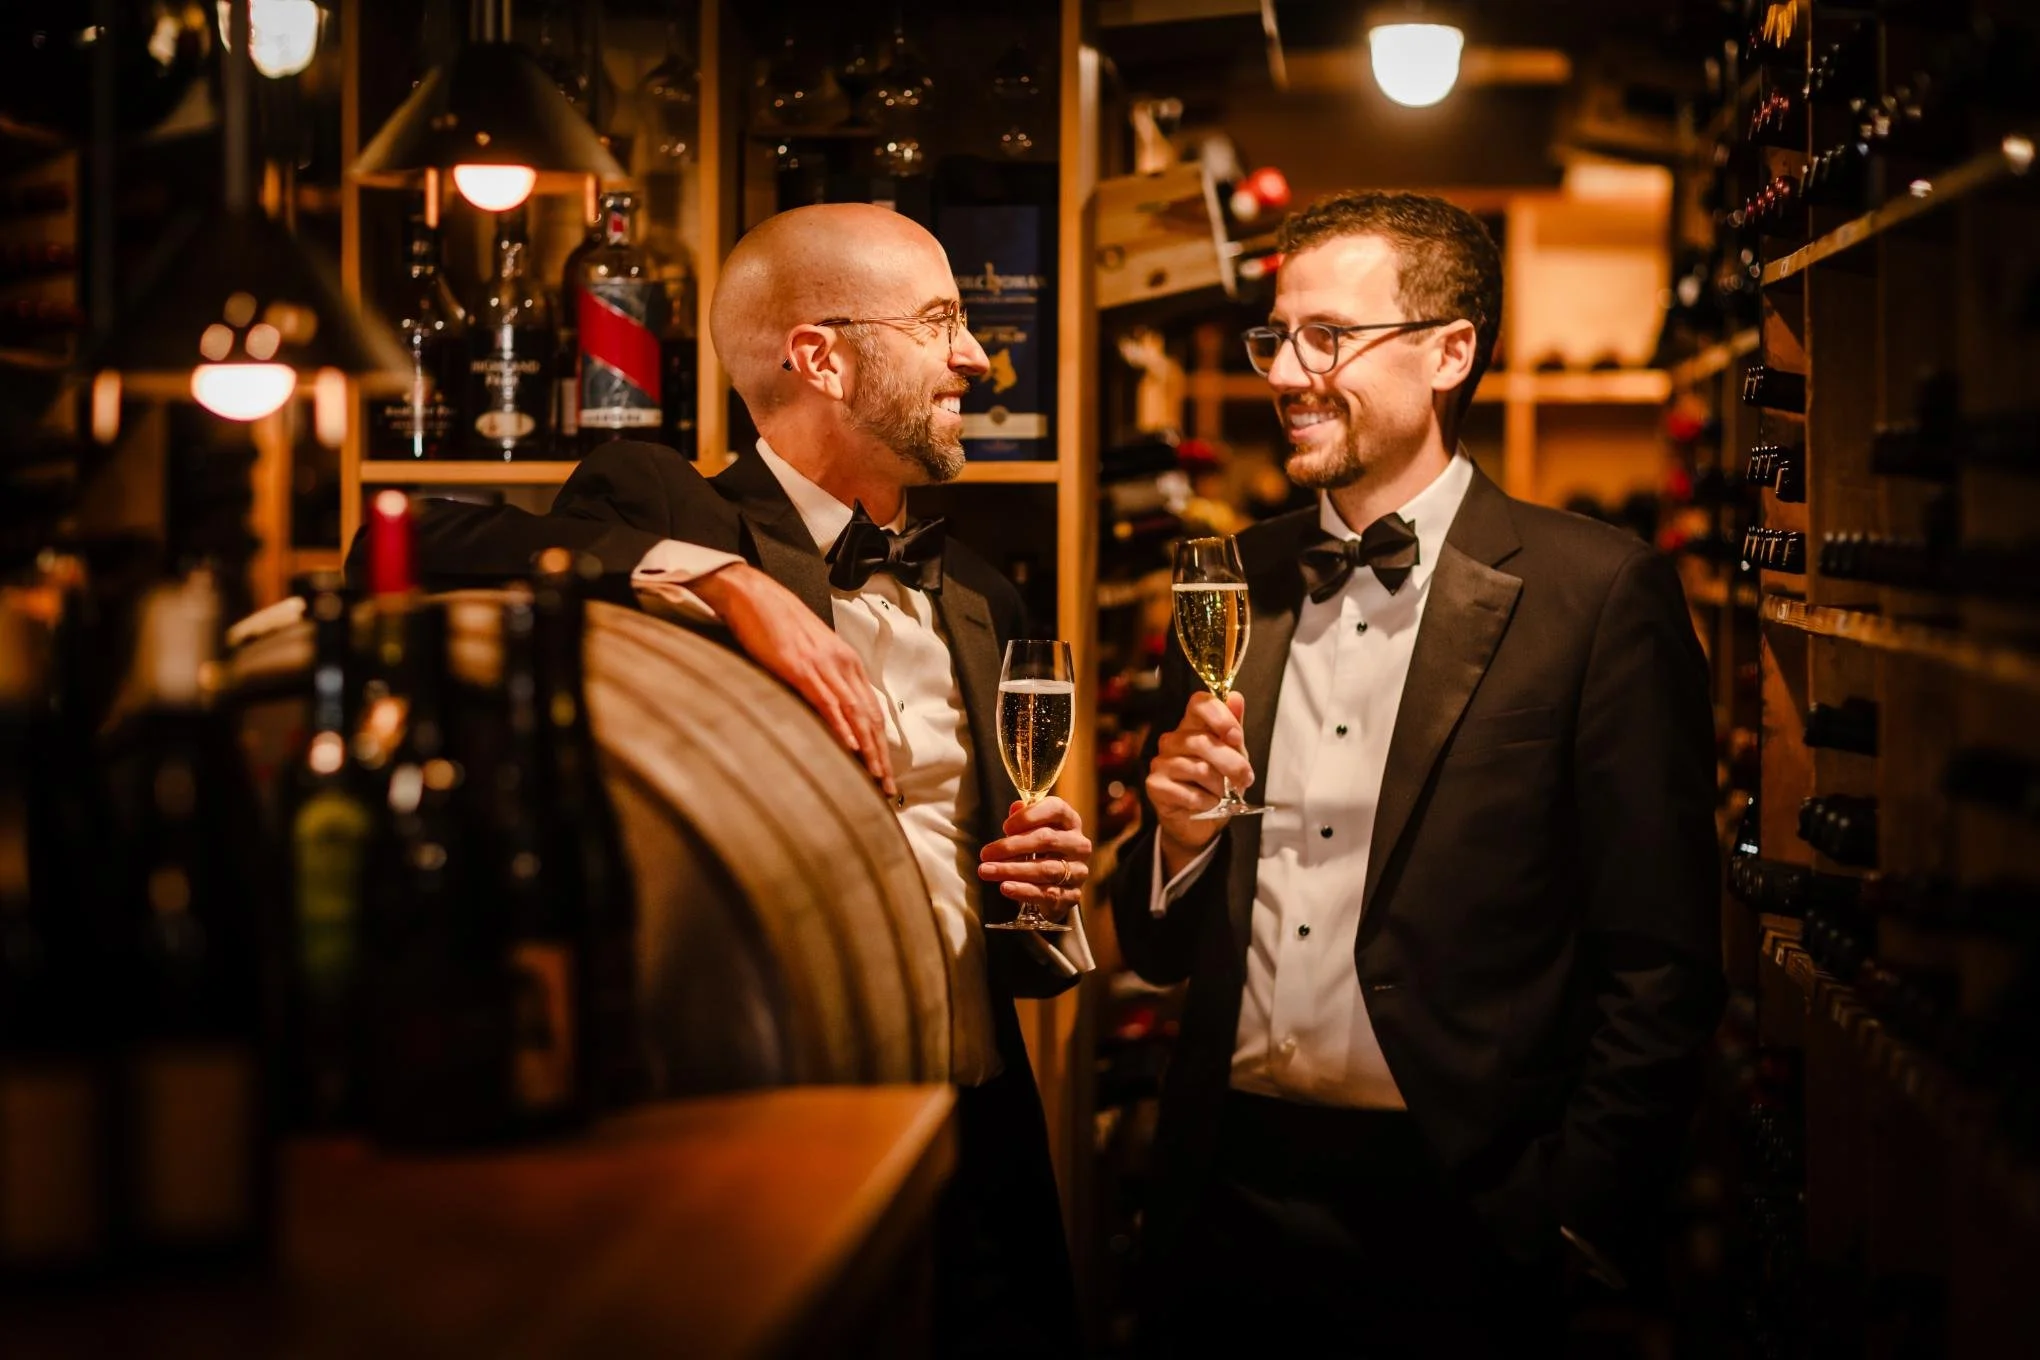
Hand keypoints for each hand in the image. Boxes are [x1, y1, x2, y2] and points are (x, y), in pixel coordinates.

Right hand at [689, 562, 895, 797]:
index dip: (881, 744)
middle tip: (887, 787)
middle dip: (880, 755)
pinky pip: (826, 702)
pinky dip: (840, 726)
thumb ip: (822, 678)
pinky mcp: (801, 668)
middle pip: (869, 717)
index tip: (885, 772)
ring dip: (867, 749)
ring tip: (875, 776)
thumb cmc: (777, 624)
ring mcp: (823, 667)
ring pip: (854, 714)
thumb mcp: (809, 652)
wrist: (754, 595)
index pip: (871, 710)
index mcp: (846, 662)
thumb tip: (827, 708)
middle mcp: (842, 665)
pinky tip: (850, 746)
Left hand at [977, 797, 1091, 923]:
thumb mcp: (1033, 830)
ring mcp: (1078, 871)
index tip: (1005, 827)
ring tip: (986, 871)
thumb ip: (1025, 817)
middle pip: (1047, 840)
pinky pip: (1047, 893)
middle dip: (1012, 846)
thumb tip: (1016, 807)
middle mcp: (1079, 845)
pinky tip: (1005, 887)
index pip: (1056, 809)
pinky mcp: (1072, 895)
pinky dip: (1024, 891)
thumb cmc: (1041, 850)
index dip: (1030, 816)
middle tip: (985, 853)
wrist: (1056, 885)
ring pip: (1045, 869)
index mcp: (1070, 821)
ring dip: (1012, 870)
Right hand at [1146, 691, 1251, 876]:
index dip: (1220, 716)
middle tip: (1246, 778)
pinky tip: (1207, 804)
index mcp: (1192, 725)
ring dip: (1220, 787)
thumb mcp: (1234, 755)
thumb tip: (1236, 697)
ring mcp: (1160, 762)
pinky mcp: (1155, 785)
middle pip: (1202, 741)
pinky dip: (1206, 802)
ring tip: (1222, 794)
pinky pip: (1189, 793)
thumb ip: (1234, 729)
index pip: (1199, 702)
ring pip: (1199, 769)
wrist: (1202, 823)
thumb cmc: (1218, 783)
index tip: (1236, 737)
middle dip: (1232, 762)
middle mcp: (1172, 740)